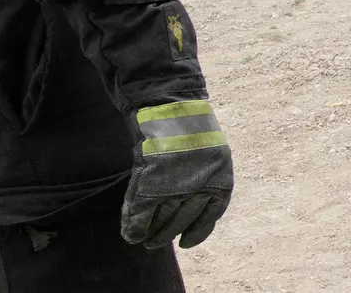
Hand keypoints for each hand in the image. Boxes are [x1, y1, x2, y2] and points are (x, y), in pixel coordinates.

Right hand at [120, 99, 233, 248]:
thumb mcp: (208, 154)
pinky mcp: (151, 182)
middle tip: (154, 243)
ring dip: (151, 232)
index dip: (197, 232)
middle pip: (184, 218)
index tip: (185, 243)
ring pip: (163, 217)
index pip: (211, 214)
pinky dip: (134, 223)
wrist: (168, 106)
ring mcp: (176, 184)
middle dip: (168, 233)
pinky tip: (130, 232)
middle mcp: (201, 184)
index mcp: (220, 178)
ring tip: (144, 241)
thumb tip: (185, 204)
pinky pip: (142, 211)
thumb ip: (200, 178)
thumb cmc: (188, 127)